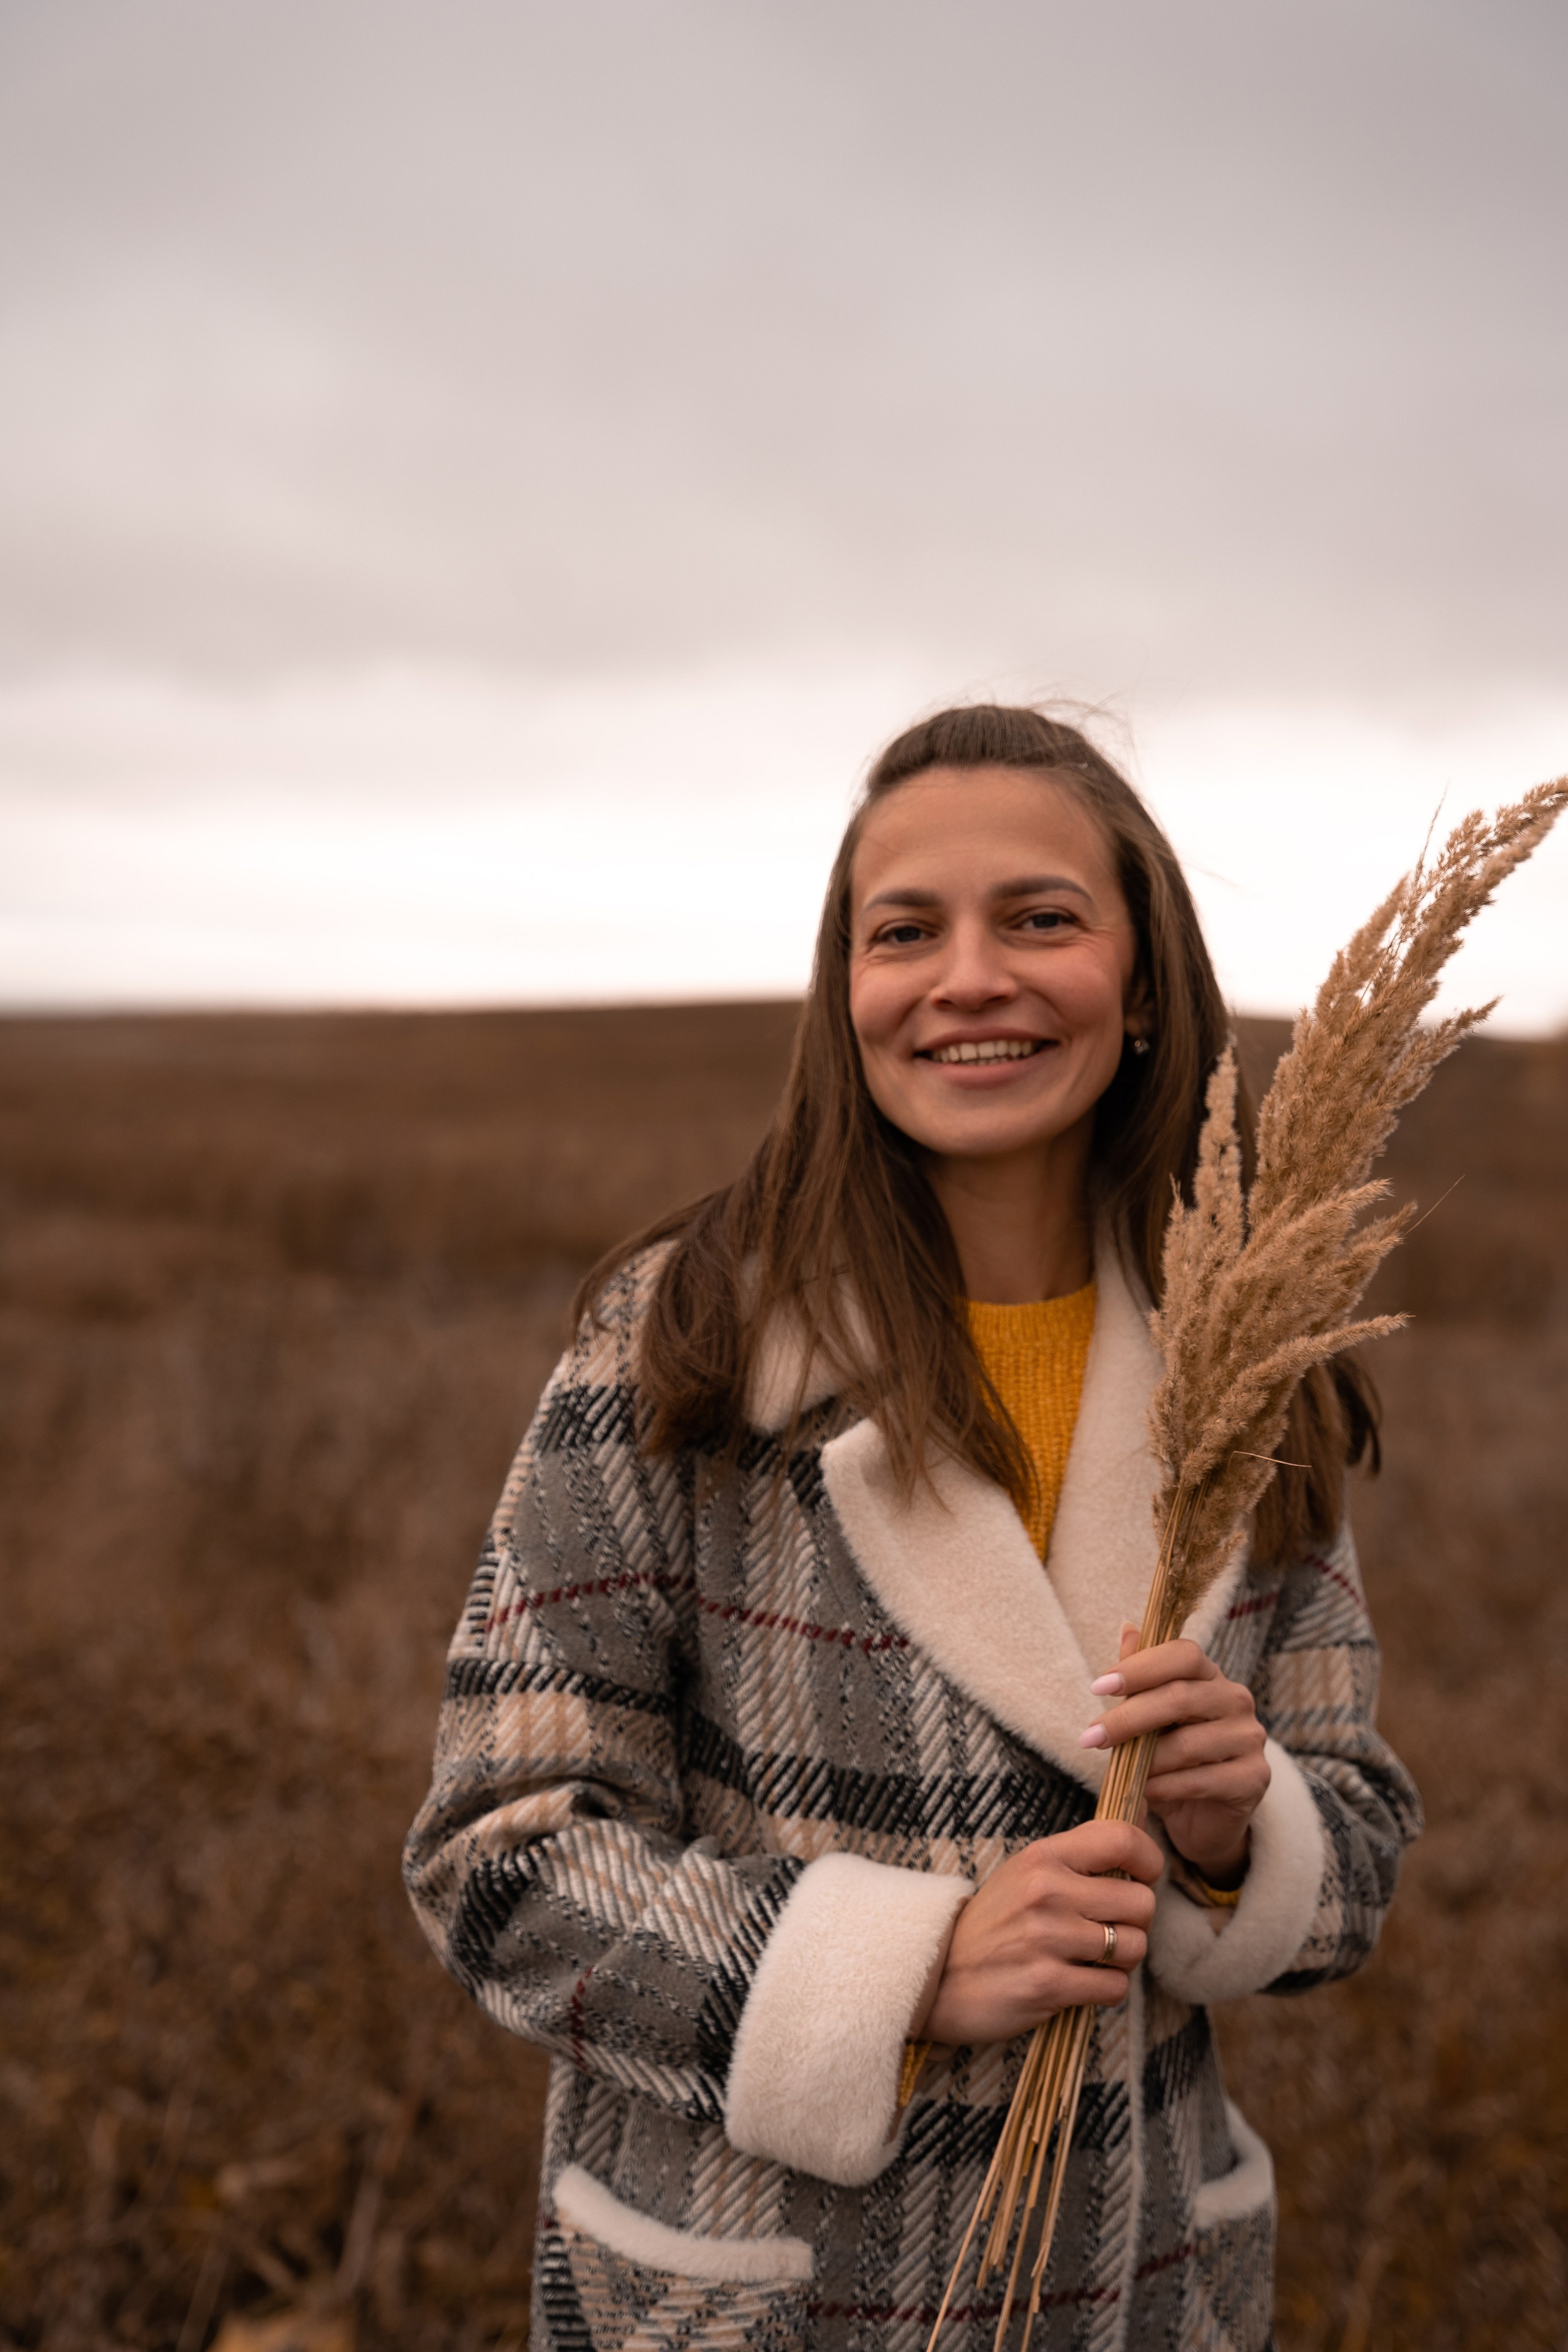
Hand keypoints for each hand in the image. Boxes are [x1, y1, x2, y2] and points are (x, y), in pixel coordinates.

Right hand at [911, 1820, 1162, 2048]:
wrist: (940, 1976)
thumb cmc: (995, 1922)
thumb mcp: (1029, 1872)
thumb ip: (1082, 1852)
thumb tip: (1144, 1813)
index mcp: (1043, 1857)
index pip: (1123, 1839)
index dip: (1150, 1860)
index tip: (1143, 1877)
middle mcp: (1047, 1892)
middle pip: (1142, 1902)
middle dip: (1135, 1921)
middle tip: (1109, 1927)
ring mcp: (1047, 1939)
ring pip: (1134, 1947)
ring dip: (1122, 1959)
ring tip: (1093, 1957)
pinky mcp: (1048, 1985)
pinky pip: (1115, 1988)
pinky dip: (1106, 1990)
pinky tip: (1081, 1982)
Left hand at [1080, 1624, 1269, 1884]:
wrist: (1202, 1815)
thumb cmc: (1170, 1758)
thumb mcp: (1149, 1719)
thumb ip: (1140, 1677)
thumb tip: (1127, 1627)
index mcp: (1210, 1676)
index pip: (1183, 1655)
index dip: (1140, 1667)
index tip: (1098, 1687)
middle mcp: (1236, 1700)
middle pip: (1181, 1697)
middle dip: (1128, 1717)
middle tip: (1090, 1737)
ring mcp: (1250, 1738)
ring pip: (1189, 1743)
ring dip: (1145, 1760)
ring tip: (1119, 1770)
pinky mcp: (1255, 1778)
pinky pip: (1203, 1780)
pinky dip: (1166, 1787)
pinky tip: (1145, 1792)